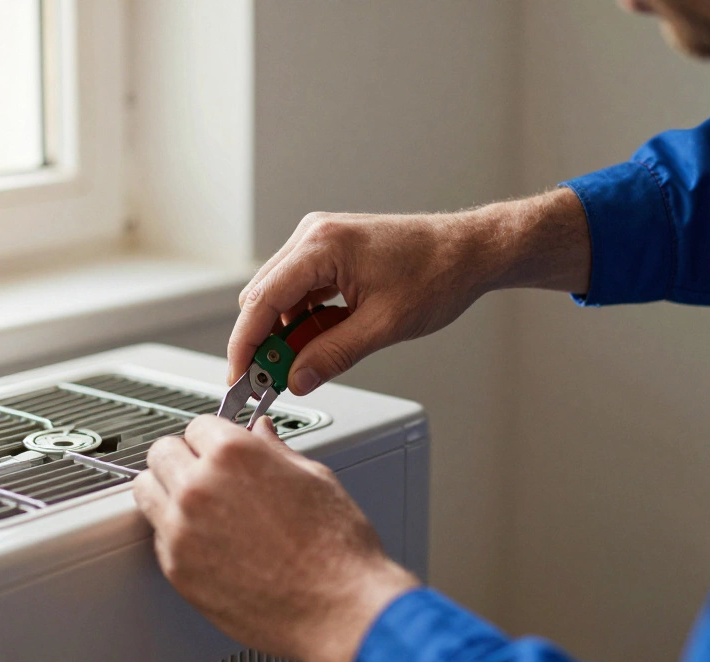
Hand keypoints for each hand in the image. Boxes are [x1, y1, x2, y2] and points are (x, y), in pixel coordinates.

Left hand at [133, 415, 419, 661]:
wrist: (337, 608)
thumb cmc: (335, 549)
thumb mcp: (314, 479)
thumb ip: (275, 451)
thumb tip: (262, 434)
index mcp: (233, 454)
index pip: (198, 424)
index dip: (213, 437)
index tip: (219, 448)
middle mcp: (199, 487)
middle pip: (161, 452)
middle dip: (183, 457)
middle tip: (203, 471)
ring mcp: (182, 530)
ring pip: (146, 490)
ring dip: (166, 490)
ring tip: (195, 503)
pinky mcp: (177, 569)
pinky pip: (158, 536)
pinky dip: (175, 533)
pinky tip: (207, 540)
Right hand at [229, 190, 590, 393]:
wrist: (469, 250)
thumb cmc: (437, 274)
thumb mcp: (383, 326)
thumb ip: (333, 355)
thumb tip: (297, 379)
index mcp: (321, 246)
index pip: (261, 301)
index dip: (246, 344)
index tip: (239, 377)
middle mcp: (313, 235)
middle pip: (263, 297)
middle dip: (265, 341)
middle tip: (275, 379)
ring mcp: (320, 240)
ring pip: (279, 295)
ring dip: (288, 330)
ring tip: (314, 358)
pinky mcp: (329, 249)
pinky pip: (300, 289)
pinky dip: (305, 318)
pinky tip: (326, 336)